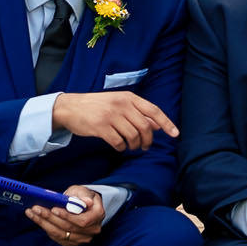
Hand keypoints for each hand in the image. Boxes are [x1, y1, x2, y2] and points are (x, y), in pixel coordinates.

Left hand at [25, 187, 104, 245]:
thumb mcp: (83, 191)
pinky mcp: (72, 242)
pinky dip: (46, 228)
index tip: (54, 209)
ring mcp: (83, 238)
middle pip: (68, 228)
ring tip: (32, 213)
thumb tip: (87, 202)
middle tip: (36, 208)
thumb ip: (83, 196)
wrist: (84, 206)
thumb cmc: (82, 196)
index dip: (67, 216)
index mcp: (98, 215)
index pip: (82, 221)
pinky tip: (37, 219)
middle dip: (50, 217)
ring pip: (60, 234)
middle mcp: (92, 230)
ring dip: (44, 223)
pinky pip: (57, 237)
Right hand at [51, 91, 179, 151]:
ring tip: (131, 146)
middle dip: (148, 141)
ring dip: (134, 145)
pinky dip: (121, 147)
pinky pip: (118, 142)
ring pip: (133, 136)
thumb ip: (138, 112)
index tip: (175, 134)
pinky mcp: (100, 127)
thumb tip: (157, 124)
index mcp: (129, 97)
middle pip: (145, 127)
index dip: (166, 123)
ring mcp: (111, 115)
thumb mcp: (119, 103)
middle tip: (144, 146)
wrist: (71, 107)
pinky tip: (119, 146)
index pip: (153, 110)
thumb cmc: (97, 106)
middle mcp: (121, 105)